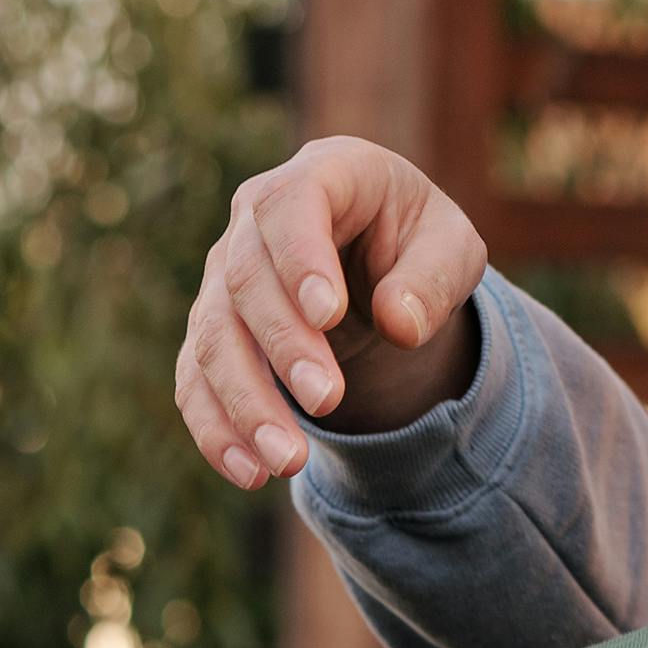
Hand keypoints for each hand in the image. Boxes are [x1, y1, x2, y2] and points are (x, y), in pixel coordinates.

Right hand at [177, 136, 492, 488]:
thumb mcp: (451, 248)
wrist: (375, 264)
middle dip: (283, 347)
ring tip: (289, 462)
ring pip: (212, 340)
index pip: (291, 207)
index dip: (300, 259)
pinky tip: (249, 473)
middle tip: (327, 402)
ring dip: (246, 404)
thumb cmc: (415, 243)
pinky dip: (217, 430)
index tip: (327, 316)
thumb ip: (434, 278)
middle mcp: (255, 220)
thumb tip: (401, 324)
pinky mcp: (209, 332)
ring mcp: (222, 277)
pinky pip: (195, 383)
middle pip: (245, 280)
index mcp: (323, 173)